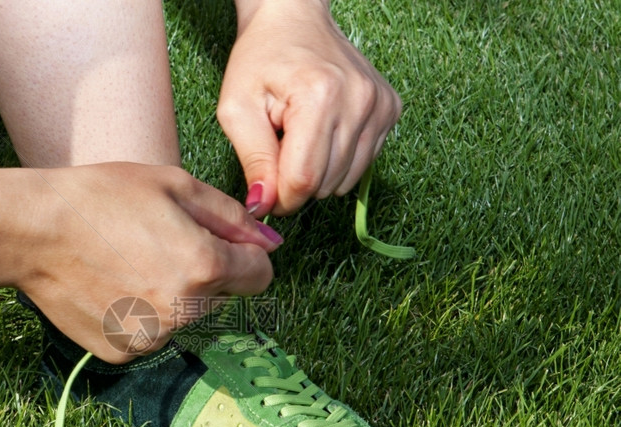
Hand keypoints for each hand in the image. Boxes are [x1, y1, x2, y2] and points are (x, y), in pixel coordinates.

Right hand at [15, 163, 279, 362]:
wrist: (34, 231)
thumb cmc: (103, 197)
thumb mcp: (175, 185)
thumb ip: (233, 218)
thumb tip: (271, 243)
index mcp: (206, 267)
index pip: (261, 276)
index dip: (244, 255)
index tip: (218, 242)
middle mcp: (185, 312)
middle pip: (222, 297)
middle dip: (206, 274)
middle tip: (159, 244)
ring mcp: (152, 338)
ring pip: (186, 318)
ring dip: (173, 296)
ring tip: (130, 263)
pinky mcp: (122, 352)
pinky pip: (151, 334)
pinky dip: (140, 315)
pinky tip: (112, 287)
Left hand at [218, 0, 401, 214]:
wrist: (293, 19)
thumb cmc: (259, 60)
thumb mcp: (237, 110)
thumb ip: (252, 161)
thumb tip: (263, 208)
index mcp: (319, 96)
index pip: (303, 180)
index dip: (281, 199)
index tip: (265, 192)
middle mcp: (359, 100)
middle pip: (325, 184)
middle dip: (296, 183)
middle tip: (278, 150)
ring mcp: (380, 105)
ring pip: (345, 181)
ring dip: (318, 174)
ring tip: (299, 138)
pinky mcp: (390, 110)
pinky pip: (363, 165)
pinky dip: (338, 161)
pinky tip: (322, 133)